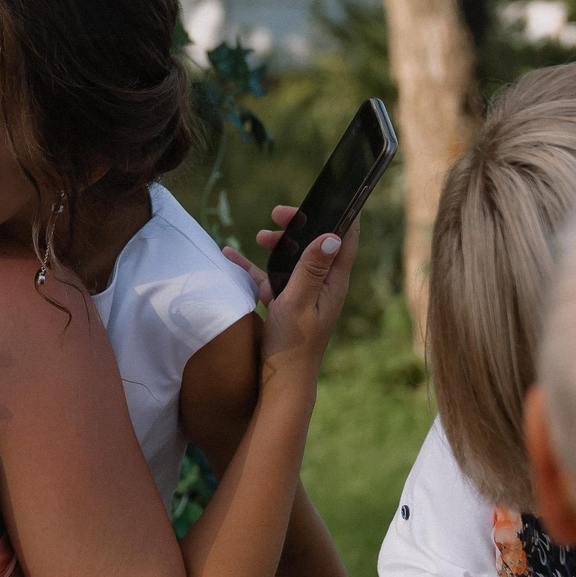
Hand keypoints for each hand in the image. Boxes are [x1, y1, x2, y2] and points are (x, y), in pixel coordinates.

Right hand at [223, 204, 358, 379]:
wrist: (281, 382)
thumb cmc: (294, 344)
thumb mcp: (299, 300)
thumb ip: (312, 268)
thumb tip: (332, 235)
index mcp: (333, 283)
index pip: (345, 240)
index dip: (341, 215)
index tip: (331, 194)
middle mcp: (322, 285)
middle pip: (315, 244)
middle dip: (299, 226)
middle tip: (279, 213)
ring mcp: (303, 294)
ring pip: (292, 259)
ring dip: (276, 246)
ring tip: (259, 237)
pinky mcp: (285, 304)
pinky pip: (269, 278)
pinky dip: (253, 267)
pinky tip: (230, 256)